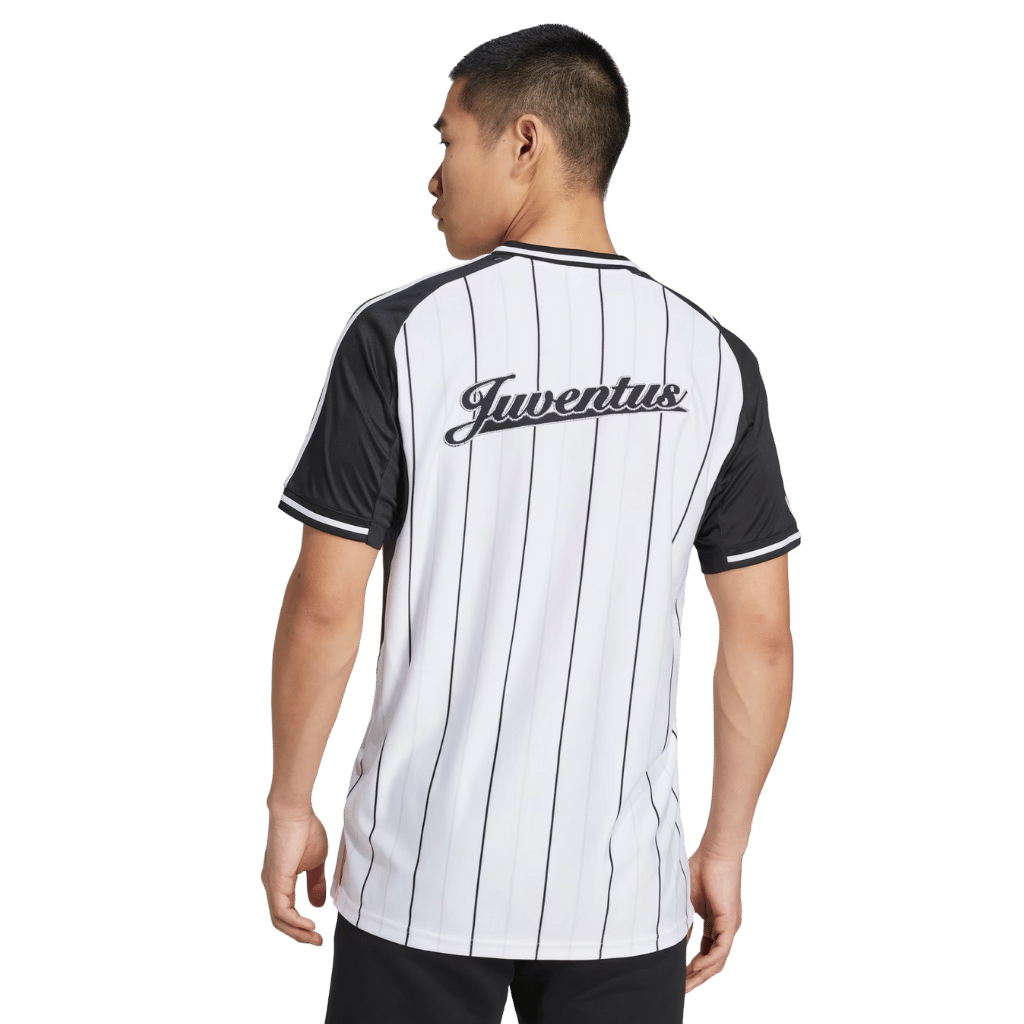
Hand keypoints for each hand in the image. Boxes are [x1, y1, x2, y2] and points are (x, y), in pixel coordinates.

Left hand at [261, 807, 329, 945]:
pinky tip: (309, 925)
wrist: (294, 812)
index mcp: (280, 881)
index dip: (300, 926)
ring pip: (279, 920)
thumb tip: (318, 904)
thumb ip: (316, 884)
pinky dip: (295, 922)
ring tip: (315, 937)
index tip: (318, 933)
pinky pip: (282, 911)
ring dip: (297, 932)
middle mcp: (271, 886)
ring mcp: (271, 885)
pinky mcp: (275, 882)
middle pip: (280, 922)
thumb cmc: (305, 831)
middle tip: (317, 941)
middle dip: (299, 935)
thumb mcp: (316, 863)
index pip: (286, 912)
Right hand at [684, 844, 742, 994]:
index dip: (693, 965)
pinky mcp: (730, 923)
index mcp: (715, 921)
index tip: (679, 976)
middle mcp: (724, 927)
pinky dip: (708, 961)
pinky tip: (695, 968)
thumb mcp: (686, 899)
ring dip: (702, 974)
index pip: (705, 950)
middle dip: (697, 977)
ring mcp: (729, 926)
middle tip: (681, 989)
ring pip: (718, 960)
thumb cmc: (701, 867)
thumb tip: (671, 936)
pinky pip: (721, 950)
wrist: (716, 851)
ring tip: (686, 984)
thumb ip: (682, 918)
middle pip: (713, 961)